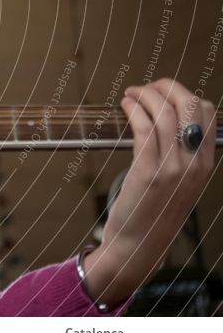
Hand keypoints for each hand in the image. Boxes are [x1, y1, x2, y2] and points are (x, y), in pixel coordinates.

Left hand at [82, 78, 215, 306]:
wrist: (138, 245)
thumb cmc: (153, 211)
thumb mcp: (179, 182)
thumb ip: (181, 155)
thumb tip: (169, 120)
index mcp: (205, 164)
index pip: (207, 113)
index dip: (183, 93)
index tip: (162, 91)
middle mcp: (194, 164)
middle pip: (189, 105)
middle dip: (165, 87)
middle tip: (145, 87)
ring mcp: (173, 168)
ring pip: (165, 113)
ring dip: (145, 95)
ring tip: (130, 94)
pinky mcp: (148, 172)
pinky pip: (145, 129)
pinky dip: (134, 110)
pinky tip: (125, 106)